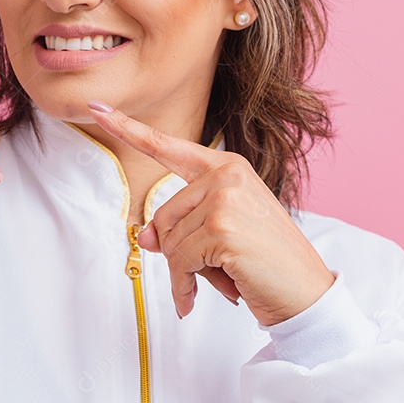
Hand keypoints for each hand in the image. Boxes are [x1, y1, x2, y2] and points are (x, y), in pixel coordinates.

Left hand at [86, 101, 332, 325]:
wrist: (307, 294)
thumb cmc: (266, 263)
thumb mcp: (217, 236)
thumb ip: (180, 226)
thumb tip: (145, 236)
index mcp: (226, 167)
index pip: (167, 146)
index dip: (127, 129)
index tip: (96, 109)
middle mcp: (225, 174)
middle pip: (162, 215)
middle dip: (180, 252)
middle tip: (216, 268)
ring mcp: (224, 198)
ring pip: (168, 241)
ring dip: (186, 272)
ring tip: (223, 277)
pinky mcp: (222, 227)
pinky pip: (179, 261)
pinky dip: (187, 285)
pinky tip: (215, 291)